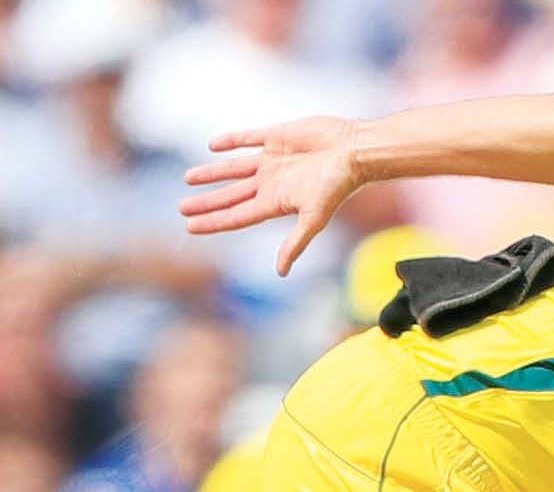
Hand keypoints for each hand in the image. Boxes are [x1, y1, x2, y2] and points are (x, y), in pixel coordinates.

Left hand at [180, 116, 360, 275]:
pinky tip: (213, 147)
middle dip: (206, 201)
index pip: (236, 215)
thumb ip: (295, 243)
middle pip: (230, 195)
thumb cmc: (336, 186)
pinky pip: (248, 139)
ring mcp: (272, 160)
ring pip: (233, 168)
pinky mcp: (277, 137)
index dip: (212, 221)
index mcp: (275, 203)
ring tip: (188, 178)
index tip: (189, 226)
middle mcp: (270, 183)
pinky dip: (231, 141)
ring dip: (212, 174)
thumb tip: (280, 272)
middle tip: (181, 207)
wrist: (352, 151)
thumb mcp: (314, 219)